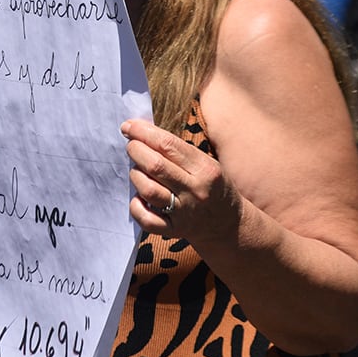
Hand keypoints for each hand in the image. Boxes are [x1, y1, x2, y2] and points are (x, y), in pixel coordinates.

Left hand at [122, 119, 240, 241]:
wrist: (229, 224)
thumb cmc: (212, 186)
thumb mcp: (206, 163)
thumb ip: (178, 151)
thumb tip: (142, 132)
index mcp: (205, 168)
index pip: (168, 145)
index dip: (143, 133)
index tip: (129, 126)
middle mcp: (195, 190)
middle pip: (155, 166)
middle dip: (136, 150)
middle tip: (131, 146)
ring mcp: (184, 212)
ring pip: (148, 190)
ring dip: (135, 175)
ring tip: (137, 170)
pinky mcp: (174, 230)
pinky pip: (147, 220)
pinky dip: (136, 207)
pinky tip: (139, 198)